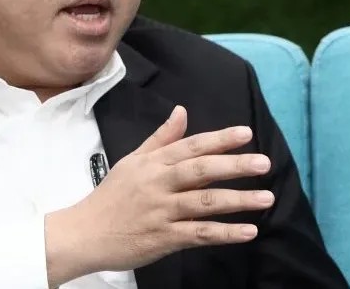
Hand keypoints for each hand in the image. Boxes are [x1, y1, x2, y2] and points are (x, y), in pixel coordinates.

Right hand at [44, 105, 273, 284]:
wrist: (83, 234)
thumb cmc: (111, 197)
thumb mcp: (132, 162)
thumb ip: (161, 138)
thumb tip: (182, 111)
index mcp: (153, 163)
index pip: (191, 146)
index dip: (220, 139)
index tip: (246, 133)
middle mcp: (158, 184)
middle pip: (201, 170)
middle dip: (234, 166)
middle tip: (264, 163)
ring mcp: (161, 211)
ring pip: (204, 203)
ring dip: (238, 201)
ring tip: (266, 198)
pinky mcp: (163, 238)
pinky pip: (199, 234)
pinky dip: (225, 233)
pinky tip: (248, 231)